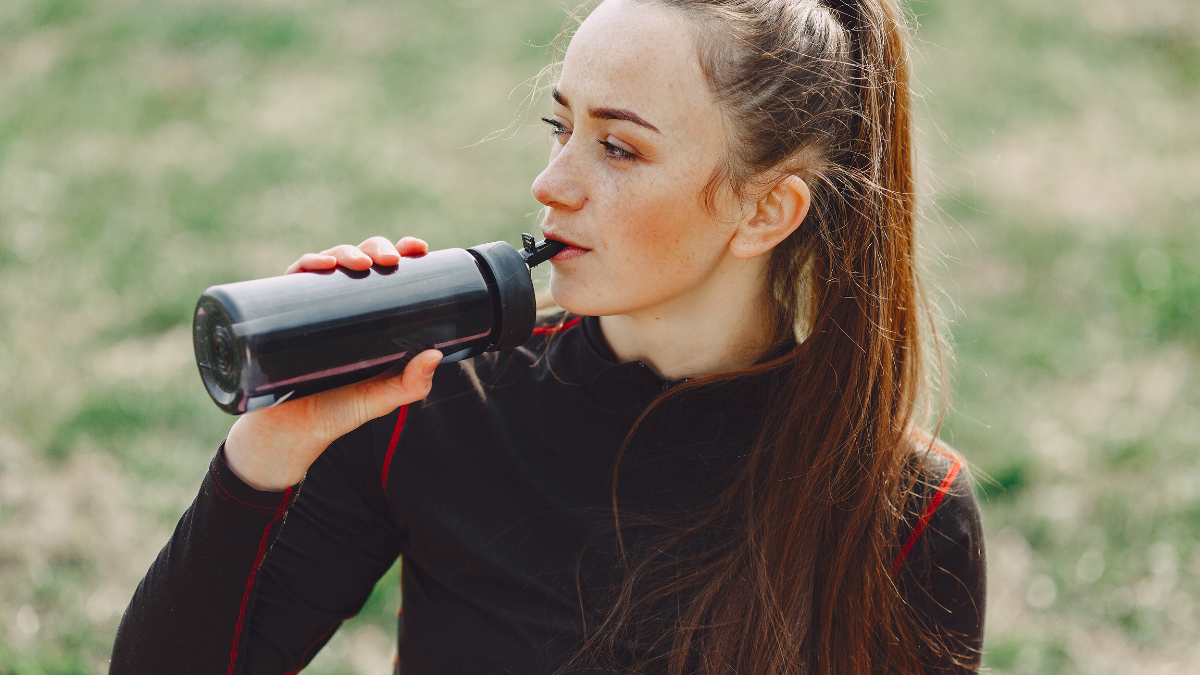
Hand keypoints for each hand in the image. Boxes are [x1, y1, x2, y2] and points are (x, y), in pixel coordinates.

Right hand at [224, 236, 437, 491]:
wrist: (291, 433)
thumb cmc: (339, 410)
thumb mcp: (382, 398)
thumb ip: (412, 384)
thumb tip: (436, 354)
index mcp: (370, 314)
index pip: (387, 273)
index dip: (402, 252)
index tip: (417, 248)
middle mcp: (340, 303)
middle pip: (359, 259)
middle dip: (375, 249)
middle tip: (387, 261)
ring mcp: (311, 306)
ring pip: (328, 262)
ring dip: (344, 252)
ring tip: (359, 264)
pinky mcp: (282, 314)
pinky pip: (292, 280)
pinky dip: (306, 265)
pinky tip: (319, 266)